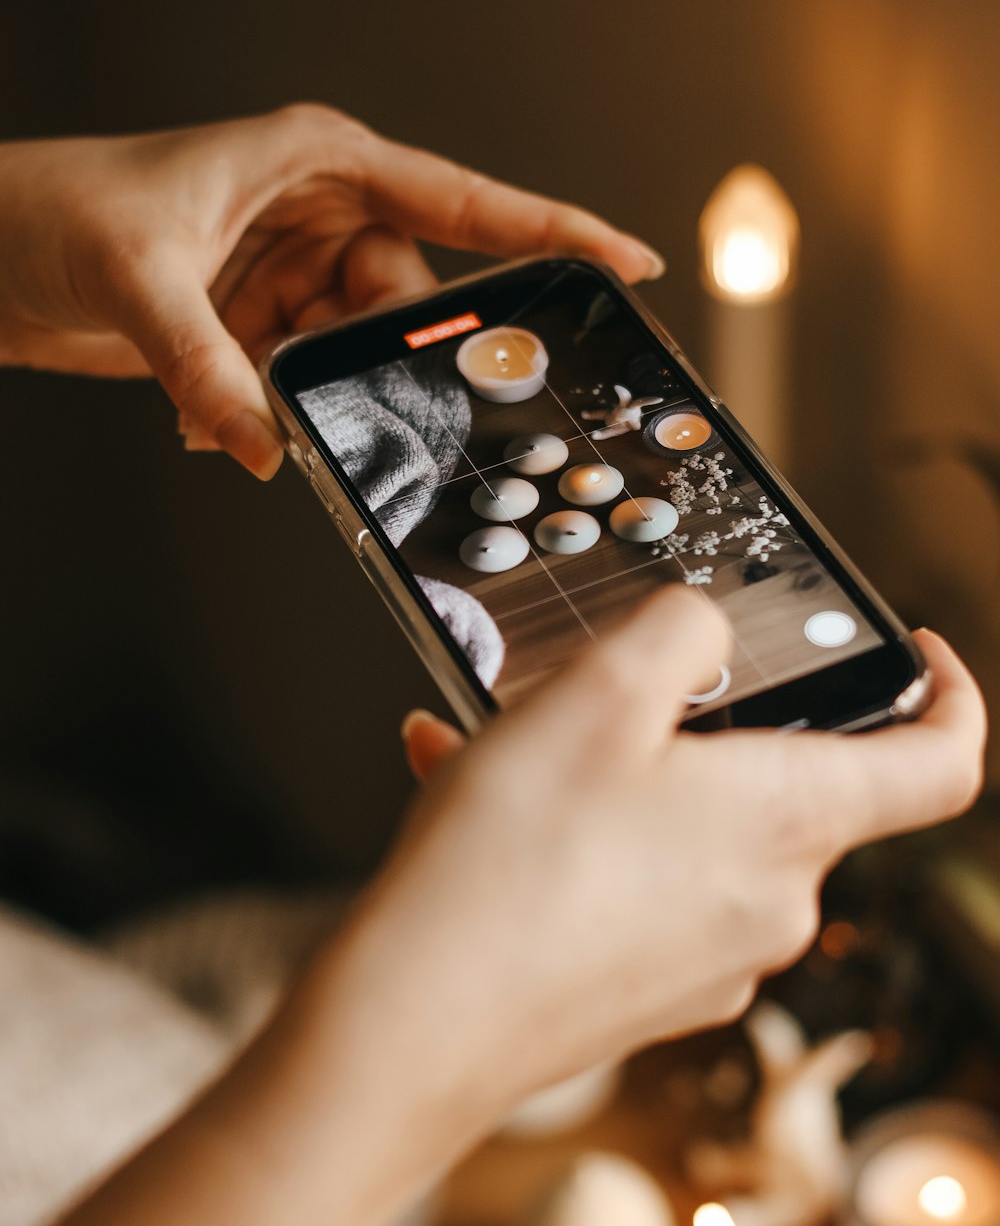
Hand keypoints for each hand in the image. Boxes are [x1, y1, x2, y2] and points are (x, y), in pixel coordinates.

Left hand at [0, 106, 662, 476]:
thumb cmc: (56, 208)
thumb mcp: (140, 279)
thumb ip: (210, 368)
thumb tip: (269, 449)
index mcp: (323, 161)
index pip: (464, 201)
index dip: (552, 230)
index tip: (625, 260)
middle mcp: (321, 213)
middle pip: (411, 302)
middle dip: (384, 360)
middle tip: (350, 400)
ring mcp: (293, 271)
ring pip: (359, 352)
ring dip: (311, 394)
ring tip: (231, 393)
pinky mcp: (262, 320)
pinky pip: (305, 379)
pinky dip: (268, 409)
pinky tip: (206, 408)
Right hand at [57, 595, 984, 1225]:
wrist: (414, 1024)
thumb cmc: (510, 869)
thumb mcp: (598, 692)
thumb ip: (682, 630)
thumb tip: (707, 631)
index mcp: (792, 821)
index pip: (943, 762)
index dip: (950, 693)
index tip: (919, 651)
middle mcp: (771, 904)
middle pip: (785, 782)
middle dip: (706, 719)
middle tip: (613, 685)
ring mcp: (709, 956)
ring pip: (689, 823)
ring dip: (617, 767)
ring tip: (506, 742)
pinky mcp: (646, 986)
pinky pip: (635, 876)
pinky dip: (577, 826)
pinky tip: (477, 794)